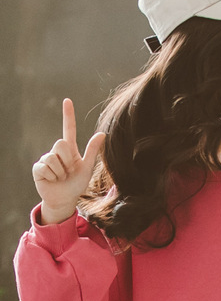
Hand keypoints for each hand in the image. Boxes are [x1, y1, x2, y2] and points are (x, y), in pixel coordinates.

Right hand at [32, 98, 104, 224]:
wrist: (65, 200)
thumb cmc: (76, 184)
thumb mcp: (87, 168)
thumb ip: (93, 151)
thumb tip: (102, 133)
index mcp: (70, 150)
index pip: (69, 129)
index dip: (68, 115)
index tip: (67, 100)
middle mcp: (57, 152)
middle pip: (60, 143)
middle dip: (67, 160)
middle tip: (68, 171)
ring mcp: (46, 159)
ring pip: (53, 158)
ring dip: (60, 172)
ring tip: (61, 178)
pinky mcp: (38, 168)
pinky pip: (45, 167)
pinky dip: (52, 176)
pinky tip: (52, 180)